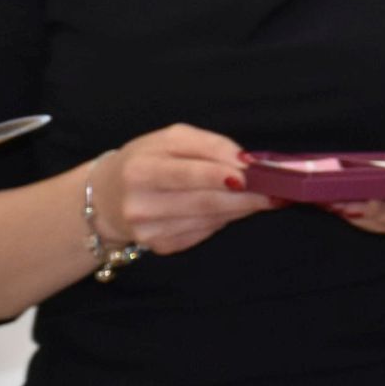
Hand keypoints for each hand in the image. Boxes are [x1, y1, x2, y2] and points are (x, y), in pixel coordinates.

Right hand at [93, 124, 272, 256]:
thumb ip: (210, 145)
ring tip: (265, 198)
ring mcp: (149, 230)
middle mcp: (140, 204)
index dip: (222, 175)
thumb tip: (245, 161)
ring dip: (242, 208)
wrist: (107, 196)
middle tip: (277, 192)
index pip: (188, 173)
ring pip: (210, 219)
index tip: (254, 175)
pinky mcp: (161, 246)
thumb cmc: (148, 160)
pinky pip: (204, 232)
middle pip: (204, 201)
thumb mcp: (171, 139)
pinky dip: (223, 219)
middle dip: (246, 196)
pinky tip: (229, 208)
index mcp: (140, 169)